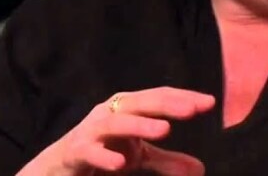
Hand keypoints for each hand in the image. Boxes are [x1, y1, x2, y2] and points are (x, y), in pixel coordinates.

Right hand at [19, 87, 214, 175]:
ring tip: (165, 130)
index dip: (183, 98)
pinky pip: (89, 151)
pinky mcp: (75, 151)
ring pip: (115, 123)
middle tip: (193, 109)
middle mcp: (109, 113)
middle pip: (140, 103)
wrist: (58, 167)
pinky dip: (103, 156)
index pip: (158, 98)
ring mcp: (90, 131)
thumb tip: (200, 168)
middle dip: (167, 104)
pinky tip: (119, 164)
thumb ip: (166, 161)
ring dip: (140, 125)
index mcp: (126, 109)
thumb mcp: (136, 157)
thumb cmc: (100, 154)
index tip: (209, 103)